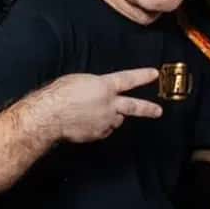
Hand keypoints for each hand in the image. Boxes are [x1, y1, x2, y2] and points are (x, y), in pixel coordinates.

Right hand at [43, 69, 161, 142]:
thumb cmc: (60, 94)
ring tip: (95, 113)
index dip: (142, 76)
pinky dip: (100, 126)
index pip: (128, 79)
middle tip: (158, 111)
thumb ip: (95, 86)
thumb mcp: (79, 81)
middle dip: (147, 108)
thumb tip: (99, 91)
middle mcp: (109, 104)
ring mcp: (105, 121)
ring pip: (116, 119)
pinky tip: (86, 122)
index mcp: (104, 86)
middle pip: (133, 106)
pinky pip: (104, 129)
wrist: (51, 115)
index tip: (154, 74)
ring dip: (112, 116)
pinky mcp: (99, 134)